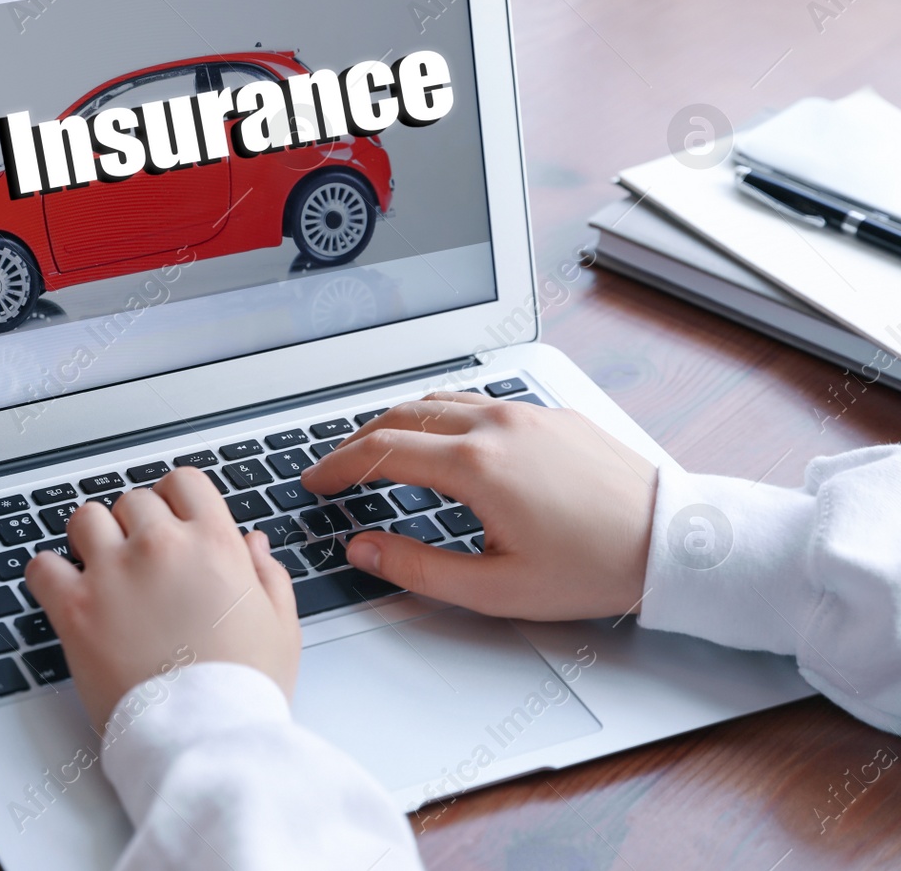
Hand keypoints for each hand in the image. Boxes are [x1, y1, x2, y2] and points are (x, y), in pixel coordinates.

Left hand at [25, 468, 300, 728]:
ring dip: (91, 538)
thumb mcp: (280, 626)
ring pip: (85, 518)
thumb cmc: (243, 688)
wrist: (202, 736)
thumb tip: (252, 542)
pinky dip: (49, 575)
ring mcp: (114, 573)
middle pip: (133, 500)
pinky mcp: (75, 608)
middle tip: (140, 560)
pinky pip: (42, 565)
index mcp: (214, 543)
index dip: (174, 497)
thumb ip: (267, 574)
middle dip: (136, 525)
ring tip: (101, 570)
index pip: (183, 480)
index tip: (169, 518)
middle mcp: (161, 546)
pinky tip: (65, 591)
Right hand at [299, 392, 657, 620]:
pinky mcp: (550, 413)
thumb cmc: (594, 569)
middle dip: (357, 439)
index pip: (381, 451)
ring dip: (398, 420)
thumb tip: (363, 548)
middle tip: (335, 466)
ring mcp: (526, 412)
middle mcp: (497, 424)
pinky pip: (479, 400)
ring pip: (439, 398)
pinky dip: (441, 414)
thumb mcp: (495, 588)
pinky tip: (442, 439)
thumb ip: (417, 567)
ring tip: (378, 450)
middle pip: (401, 414)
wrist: (674, 541)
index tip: (314, 480)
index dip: (336, 466)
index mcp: (477, 465)